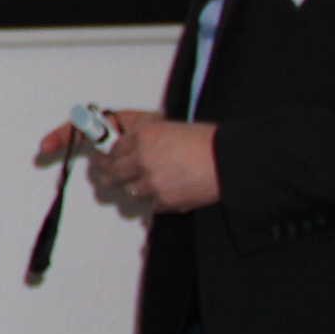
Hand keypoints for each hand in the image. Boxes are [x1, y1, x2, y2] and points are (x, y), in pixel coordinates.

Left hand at [97, 110, 220, 213]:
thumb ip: (147, 138)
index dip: (107, 156)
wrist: (230, 161)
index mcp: (145, 137)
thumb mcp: (171, 129)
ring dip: (137, 188)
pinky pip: (152, 205)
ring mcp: (154, 182)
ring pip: (131, 191)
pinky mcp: (167, 201)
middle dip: (109, 175)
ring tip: (147, 184)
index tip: (104, 159)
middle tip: (107, 177)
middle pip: (113, 173)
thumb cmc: (208, 142)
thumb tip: (129, 144)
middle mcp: (144, 159)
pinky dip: (157, 200)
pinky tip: (167, 192)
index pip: (114, 149)